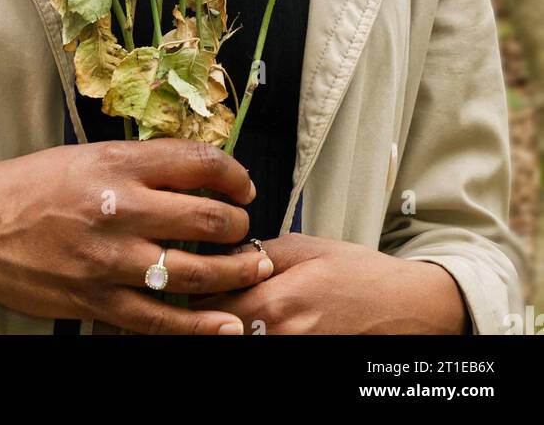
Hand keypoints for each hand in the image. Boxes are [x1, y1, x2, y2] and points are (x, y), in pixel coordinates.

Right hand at [0, 139, 272, 333]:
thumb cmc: (29, 186)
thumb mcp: (86, 156)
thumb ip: (138, 165)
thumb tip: (194, 173)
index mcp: (117, 163)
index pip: (198, 162)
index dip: (234, 174)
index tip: (243, 185)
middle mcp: (119, 208)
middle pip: (207, 218)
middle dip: (239, 225)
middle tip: (246, 229)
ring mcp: (109, 259)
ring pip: (196, 271)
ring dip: (235, 272)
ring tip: (253, 269)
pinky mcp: (97, 301)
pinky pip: (161, 319)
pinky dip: (201, 326)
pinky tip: (227, 325)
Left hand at [187, 233, 471, 333]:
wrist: (407, 310)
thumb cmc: (360, 275)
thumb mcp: (307, 248)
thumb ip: (260, 253)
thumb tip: (225, 255)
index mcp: (275, 304)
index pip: (208, 305)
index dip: (202, 288)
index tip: (204, 276)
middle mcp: (279, 339)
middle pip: (218, 330)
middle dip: (213, 311)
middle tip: (219, 292)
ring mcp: (293, 356)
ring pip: (240, 342)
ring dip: (233, 326)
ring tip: (241, 307)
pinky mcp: (304, 363)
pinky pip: (265, 353)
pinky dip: (257, 336)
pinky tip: (263, 324)